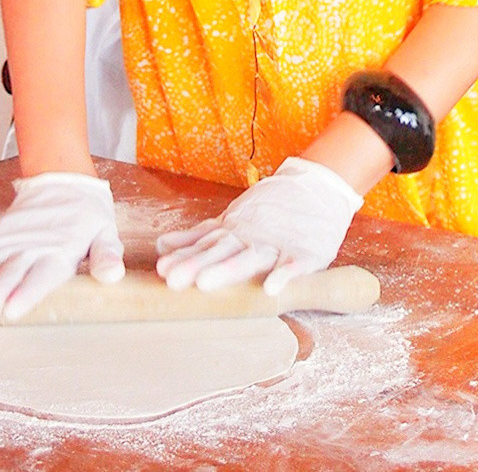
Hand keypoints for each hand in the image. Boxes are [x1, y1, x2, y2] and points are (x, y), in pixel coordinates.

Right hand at [0, 172, 123, 322]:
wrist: (61, 179)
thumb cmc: (87, 215)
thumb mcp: (105, 232)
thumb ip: (106, 255)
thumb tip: (112, 276)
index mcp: (58, 250)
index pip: (40, 274)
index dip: (26, 292)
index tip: (12, 310)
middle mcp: (28, 246)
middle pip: (8, 271)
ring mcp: (6, 241)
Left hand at [153, 157, 361, 293]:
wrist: (317, 189)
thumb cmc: (270, 211)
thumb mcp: (231, 221)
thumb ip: (197, 237)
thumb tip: (160, 245)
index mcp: (233, 233)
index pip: (204, 247)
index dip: (183, 258)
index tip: (160, 270)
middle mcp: (250, 238)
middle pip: (220, 252)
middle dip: (195, 265)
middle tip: (171, 279)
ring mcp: (277, 245)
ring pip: (250, 258)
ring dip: (228, 269)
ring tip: (205, 283)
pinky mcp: (305, 253)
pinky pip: (294, 266)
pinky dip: (284, 275)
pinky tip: (271, 288)